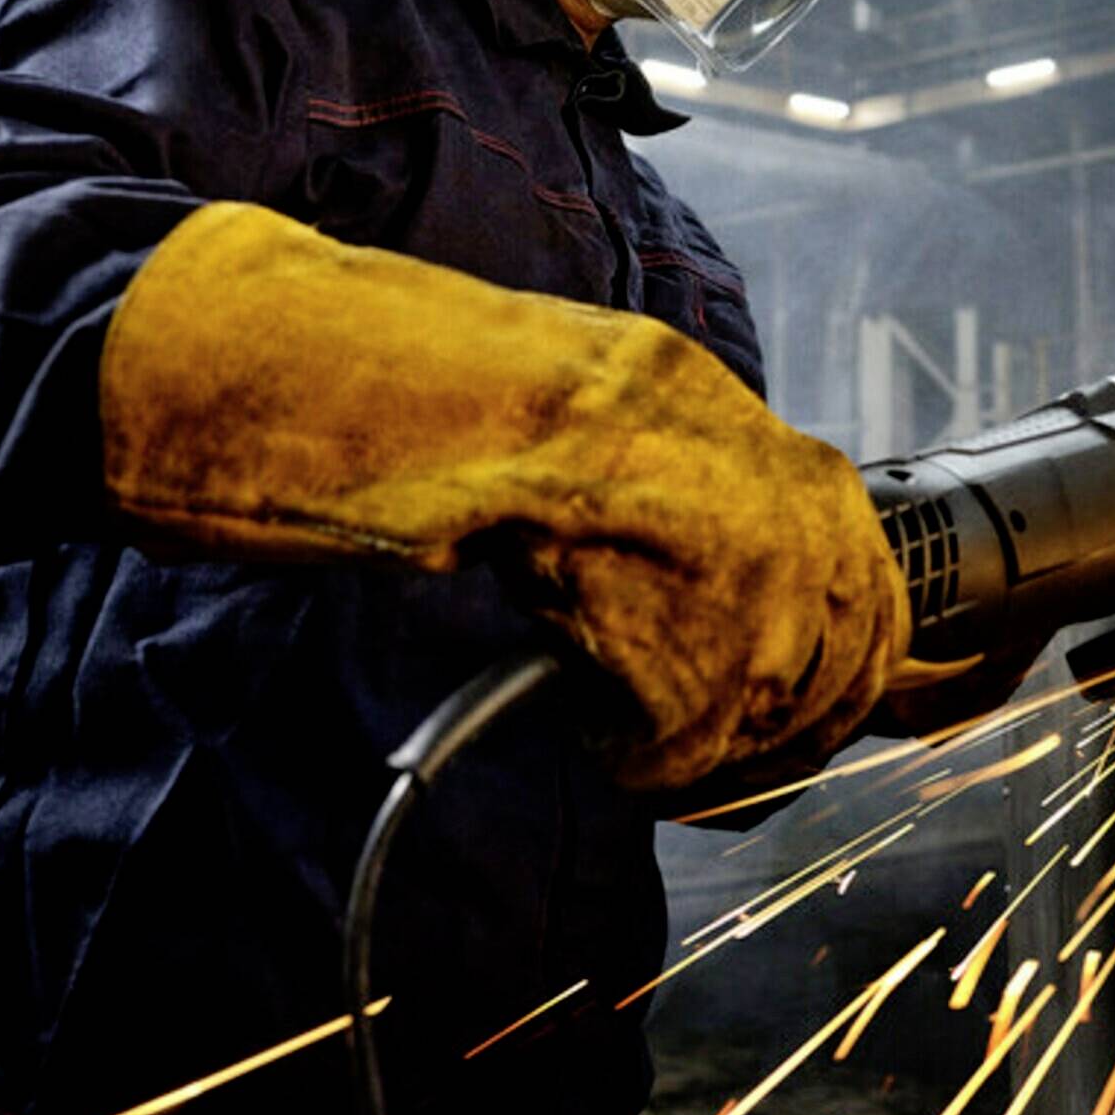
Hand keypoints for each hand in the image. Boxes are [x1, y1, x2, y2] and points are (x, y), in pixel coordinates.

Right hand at [100, 202, 906, 793]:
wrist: (254, 352)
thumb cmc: (361, 405)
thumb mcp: (536, 435)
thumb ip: (633, 503)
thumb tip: (717, 614)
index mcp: (683, 386)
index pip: (846, 522)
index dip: (860, 636)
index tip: (823, 710)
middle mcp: (698, 410)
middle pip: (850, 594)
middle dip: (814, 707)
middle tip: (730, 762)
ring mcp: (658, 455)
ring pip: (788, 645)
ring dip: (730, 731)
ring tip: (649, 750)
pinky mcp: (599, 515)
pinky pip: (695, 677)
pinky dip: (664, 741)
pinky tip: (604, 740)